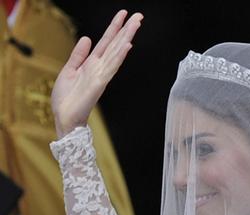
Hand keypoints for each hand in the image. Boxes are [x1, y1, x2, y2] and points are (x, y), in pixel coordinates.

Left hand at [51, 10, 142, 136]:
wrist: (63, 118)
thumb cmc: (66, 99)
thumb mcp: (69, 70)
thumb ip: (78, 55)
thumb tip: (87, 38)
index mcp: (92, 64)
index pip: (106, 42)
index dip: (114, 28)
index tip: (124, 15)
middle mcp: (99, 68)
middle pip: (115, 45)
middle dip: (127, 30)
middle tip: (139, 16)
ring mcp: (100, 76)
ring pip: (116, 53)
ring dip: (126, 38)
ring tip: (136, 25)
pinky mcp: (99, 84)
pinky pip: (111, 68)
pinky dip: (119, 57)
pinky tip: (126, 47)